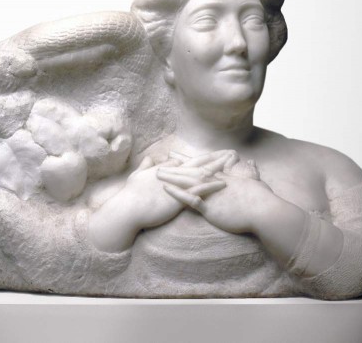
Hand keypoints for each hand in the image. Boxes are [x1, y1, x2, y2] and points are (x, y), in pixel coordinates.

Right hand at [88, 154, 225, 251]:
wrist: (128, 209)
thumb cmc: (131, 194)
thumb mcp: (137, 176)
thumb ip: (145, 166)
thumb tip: (149, 159)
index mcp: (166, 170)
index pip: (188, 161)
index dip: (203, 157)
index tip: (215, 154)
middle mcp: (174, 175)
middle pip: (199, 163)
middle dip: (216, 158)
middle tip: (231, 153)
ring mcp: (178, 185)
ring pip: (202, 174)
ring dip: (218, 169)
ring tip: (233, 165)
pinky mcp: (179, 197)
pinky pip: (199, 190)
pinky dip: (212, 186)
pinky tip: (223, 184)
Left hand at [163, 156, 275, 233]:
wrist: (263, 210)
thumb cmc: (261, 197)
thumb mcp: (255, 180)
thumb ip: (251, 171)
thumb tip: (252, 161)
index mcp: (223, 179)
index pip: (203, 166)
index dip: (190, 160)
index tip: (179, 156)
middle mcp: (214, 183)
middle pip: (191, 172)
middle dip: (176, 166)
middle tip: (161, 161)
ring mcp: (211, 195)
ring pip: (187, 182)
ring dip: (172, 177)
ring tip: (156, 173)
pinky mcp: (210, 208)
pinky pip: (190, 199)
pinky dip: (178, 193)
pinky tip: (166, 189)